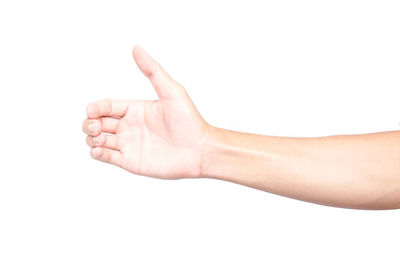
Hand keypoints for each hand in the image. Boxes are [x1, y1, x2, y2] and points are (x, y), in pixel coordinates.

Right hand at [82, 46, 210, 178]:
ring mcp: (129, 144)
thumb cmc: (189, 121)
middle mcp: (130, 126)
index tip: (91, 110)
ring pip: (98, 140)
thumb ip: (153, 71)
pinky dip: (97, 154)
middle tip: (94, 126)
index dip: (95, 107)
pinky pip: (107, 157)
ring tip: (99, 138)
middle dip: (89, 123)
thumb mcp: (171, 91)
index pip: (107, 106)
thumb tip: (137, 48)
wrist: (200, 151)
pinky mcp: (131, 161)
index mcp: (136, 109)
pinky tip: (98, 150)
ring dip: (91, 138)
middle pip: (98, 122)